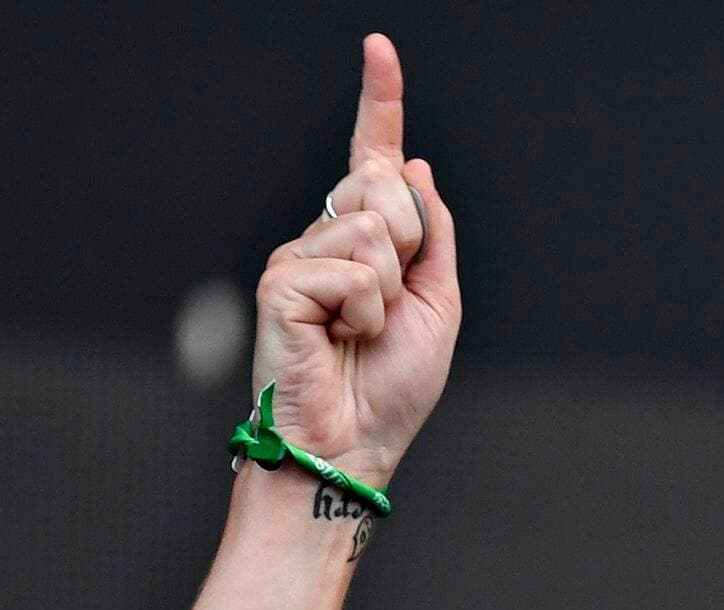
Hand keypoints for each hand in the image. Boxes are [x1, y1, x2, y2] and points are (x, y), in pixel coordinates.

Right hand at [249, 34, 458, 489]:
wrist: (355, 440)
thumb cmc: (391, 386)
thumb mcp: (438, 305)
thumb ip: (433, 235)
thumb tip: (414, 164)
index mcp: (366, 242)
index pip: (371, 159)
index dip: (379, 103)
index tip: (380, 49)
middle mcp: (325, 237)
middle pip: (386, 189)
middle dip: (410, 249)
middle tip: (389, 309)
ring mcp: (297, 256)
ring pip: (372, 229)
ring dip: (389, 290)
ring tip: (362, 331)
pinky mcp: (280, 281)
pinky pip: (351, 271)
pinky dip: (364, 313)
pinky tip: (339, 338)